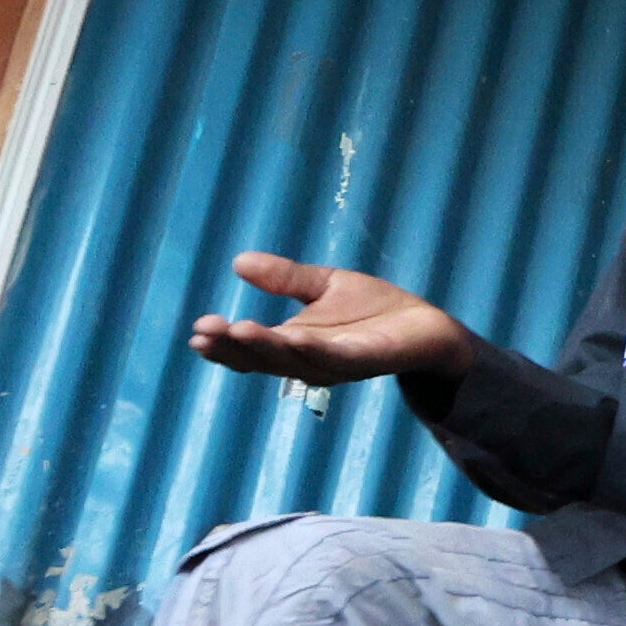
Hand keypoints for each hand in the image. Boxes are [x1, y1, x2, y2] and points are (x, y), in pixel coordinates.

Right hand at [184, 250, 476, 387]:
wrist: (427, 323)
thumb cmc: (374, 309)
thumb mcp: (322, 286)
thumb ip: (284, 278)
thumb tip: (238, 261)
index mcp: (294, 344)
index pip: (251, 349)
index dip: (225, 344)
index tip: (198, 331)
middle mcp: (310, 360)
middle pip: (264, 358)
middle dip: (233, 346)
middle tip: (203, 333)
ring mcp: (338, 363)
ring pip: (294, 360)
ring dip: (264, 347)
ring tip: (237, 329)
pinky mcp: (368, 361)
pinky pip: (337, 357)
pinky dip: (314, 349)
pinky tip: (295, 336)